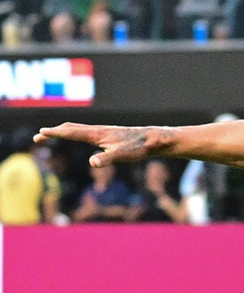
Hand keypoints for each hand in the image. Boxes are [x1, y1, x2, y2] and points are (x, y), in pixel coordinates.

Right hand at [35, 123, 159, 166]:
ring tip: (54, 133)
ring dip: (64, 130)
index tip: (40, 134)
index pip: (71, 132)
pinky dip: (76, 132)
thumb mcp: (122, 156)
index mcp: (97, 134)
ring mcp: (104, 132)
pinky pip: (87, 131)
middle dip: (54, 132)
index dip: (55, 133)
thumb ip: (106, 159)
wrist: (154, 140)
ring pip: (79, 128)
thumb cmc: (139, 148)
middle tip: (39, 136)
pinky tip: (80, 136)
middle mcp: (98, 130)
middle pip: (71, 128)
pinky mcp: (110, 135)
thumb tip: (92, 163)